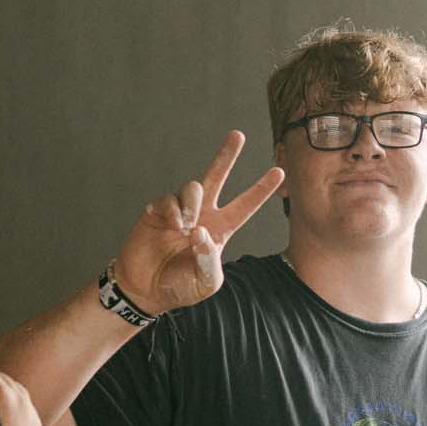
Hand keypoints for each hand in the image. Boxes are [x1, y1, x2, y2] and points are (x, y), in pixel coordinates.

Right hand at [111, 132, 285, 314]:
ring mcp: (179, 211)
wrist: (146, 290)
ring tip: (186, 226)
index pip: (245, 206)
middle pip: (217, 177)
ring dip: (192, 203)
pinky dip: (172, 211)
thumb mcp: (205, 282)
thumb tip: (201, 232)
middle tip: (238, 135)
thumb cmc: (180, 287)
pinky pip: (168, 200)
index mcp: (221, 230)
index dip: (261, 190)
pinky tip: (173, 226)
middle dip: (226, 155)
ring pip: (193, 187)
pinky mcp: (157, 213)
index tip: (280, 172)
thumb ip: (209, 260)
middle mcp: (202, 215)